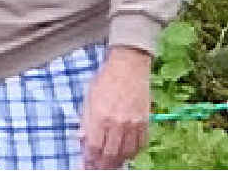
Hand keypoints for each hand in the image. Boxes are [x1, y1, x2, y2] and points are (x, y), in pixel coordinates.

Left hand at [79, 46, 151, 168]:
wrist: (129, 67)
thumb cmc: (106, 80)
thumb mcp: (89, 98)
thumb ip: (86, 121)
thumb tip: (82, 139)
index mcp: (100, 116)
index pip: (94, 147)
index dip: (89, 159)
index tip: (86, 164)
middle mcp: (118, 123)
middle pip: (110, 154)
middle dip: (102, 165)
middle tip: (97, 168)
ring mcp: (134, 124)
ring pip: (126, 153)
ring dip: (117, 162)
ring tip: (110, 164)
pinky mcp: (145, 123)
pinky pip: (140, 145)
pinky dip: (132, 153)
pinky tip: (125, 153)